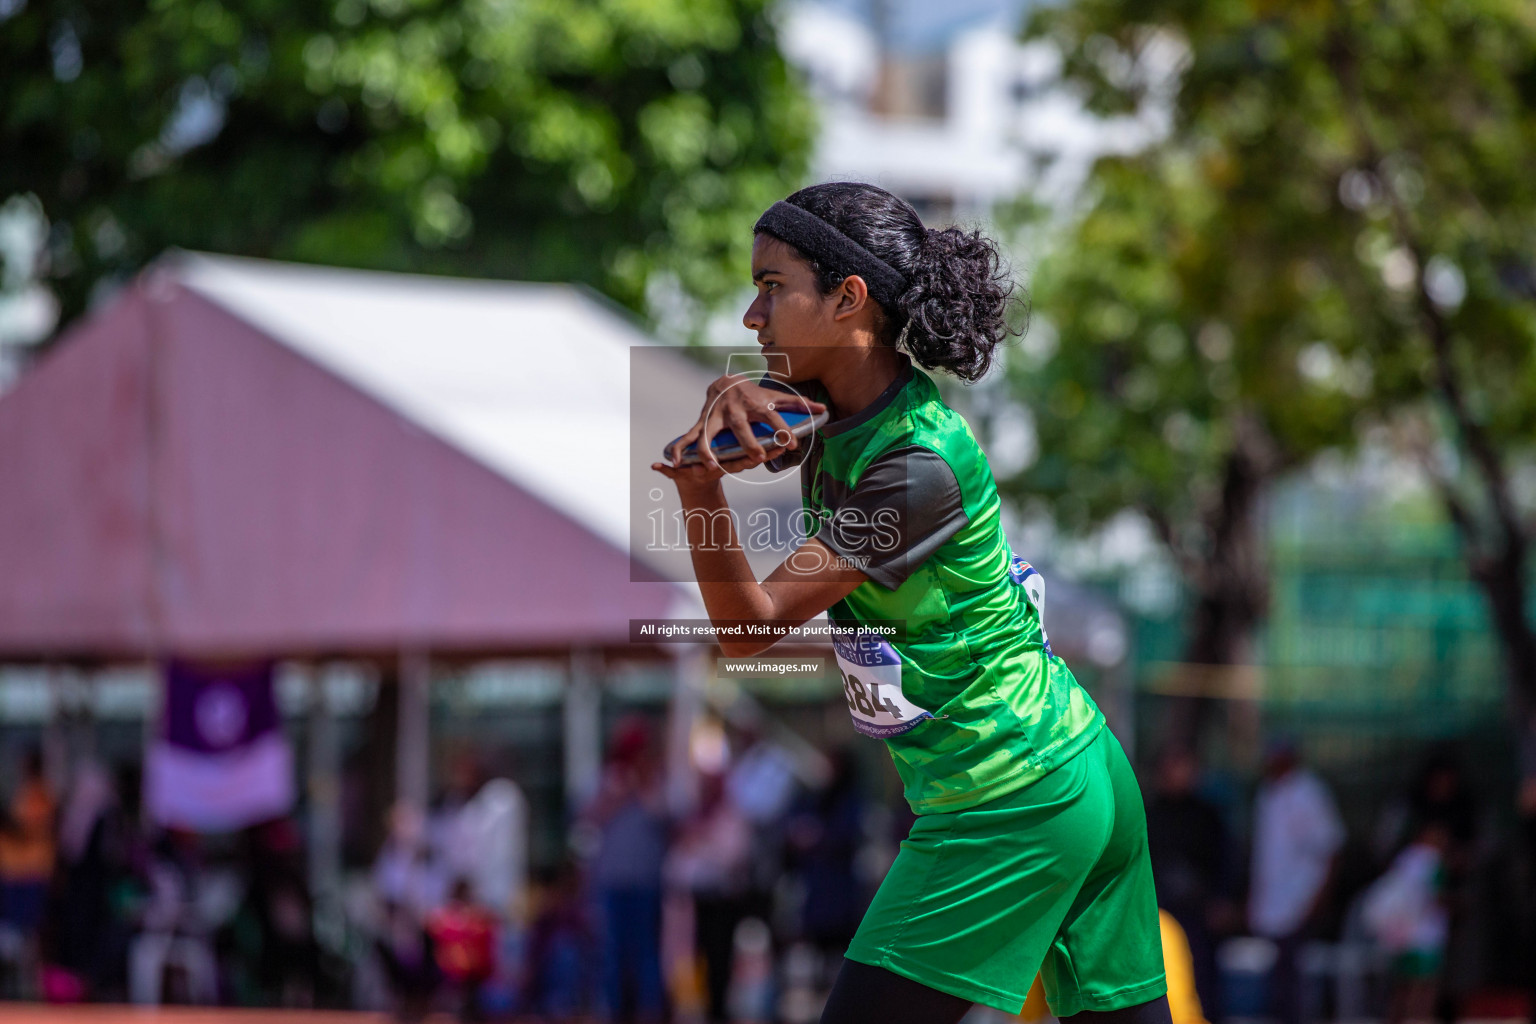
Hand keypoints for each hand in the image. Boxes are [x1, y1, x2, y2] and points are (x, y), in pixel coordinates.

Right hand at [662, 374, 826, 472]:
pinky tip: (676, 463)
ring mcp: (716, 416)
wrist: (724, 382)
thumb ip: (798, 405)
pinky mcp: (701, 422)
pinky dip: (680, 449)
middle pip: (741, 427)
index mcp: (756, 405)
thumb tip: (823, 410)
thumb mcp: (775, 397)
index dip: (782, 429)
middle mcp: (735, 410)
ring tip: (714, 467)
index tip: (792, 443)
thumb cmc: (755, 395)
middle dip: (748, 442)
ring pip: (709, 433)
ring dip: (709, 450)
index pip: (772, 418)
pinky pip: (689, 437)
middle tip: (757, 458)